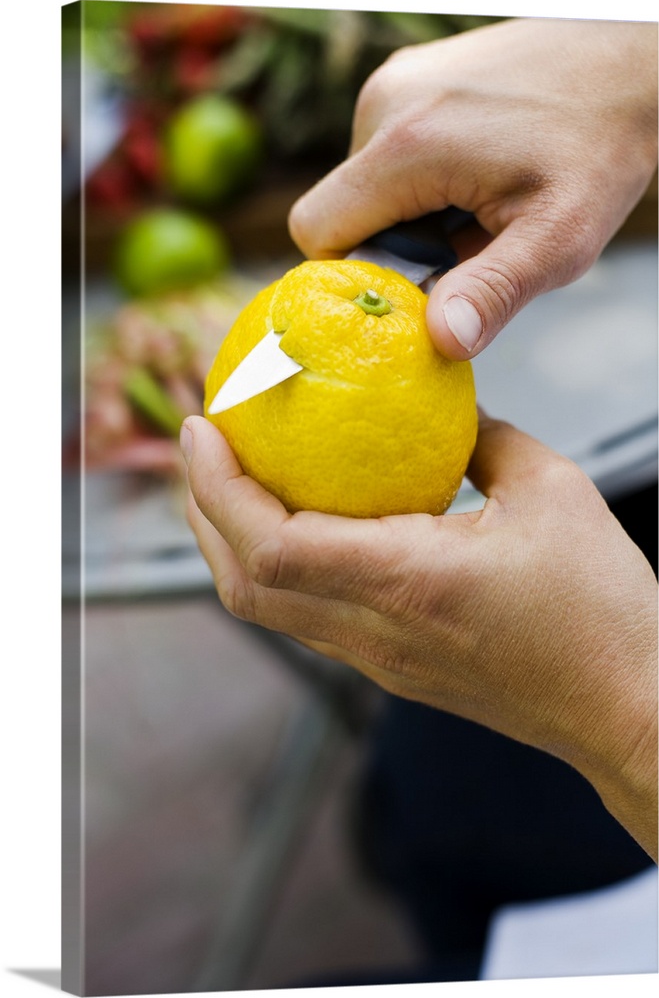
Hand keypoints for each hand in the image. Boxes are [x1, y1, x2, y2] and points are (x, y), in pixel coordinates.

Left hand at [181, 412, 656, 858]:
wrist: (626, 707)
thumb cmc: (601, 606)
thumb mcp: (553, 490)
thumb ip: (485, 436)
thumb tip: (442, 400)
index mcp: (407, 582)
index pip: (270, 545)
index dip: (216, 487)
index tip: (202, 427)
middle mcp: (375, 633)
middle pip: (242, 585)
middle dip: (200, 511)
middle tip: (202, 444)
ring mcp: (377, 663)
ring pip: (266, 610)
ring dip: (228, 544)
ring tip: (230, 481)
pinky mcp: (390, 672)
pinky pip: (306, 620)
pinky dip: (274, 569)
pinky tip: (297, 525)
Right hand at [288, 17, 657, 359]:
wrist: (632, 58)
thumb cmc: (602, 145)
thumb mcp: (559, 237)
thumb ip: (494, 292)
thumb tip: (440, 342)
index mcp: (406, 145)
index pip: (316, 231)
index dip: (353, 276)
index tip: (413, 289)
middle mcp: (385, 103)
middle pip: (343, 213)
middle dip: (395, 249)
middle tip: (466, 248)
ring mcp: (396, 83)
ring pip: (366, 187)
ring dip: (411, 217)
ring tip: (479, 208)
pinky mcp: (411, 79)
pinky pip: (387, 154)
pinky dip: (421, 183)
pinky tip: (475, 178)